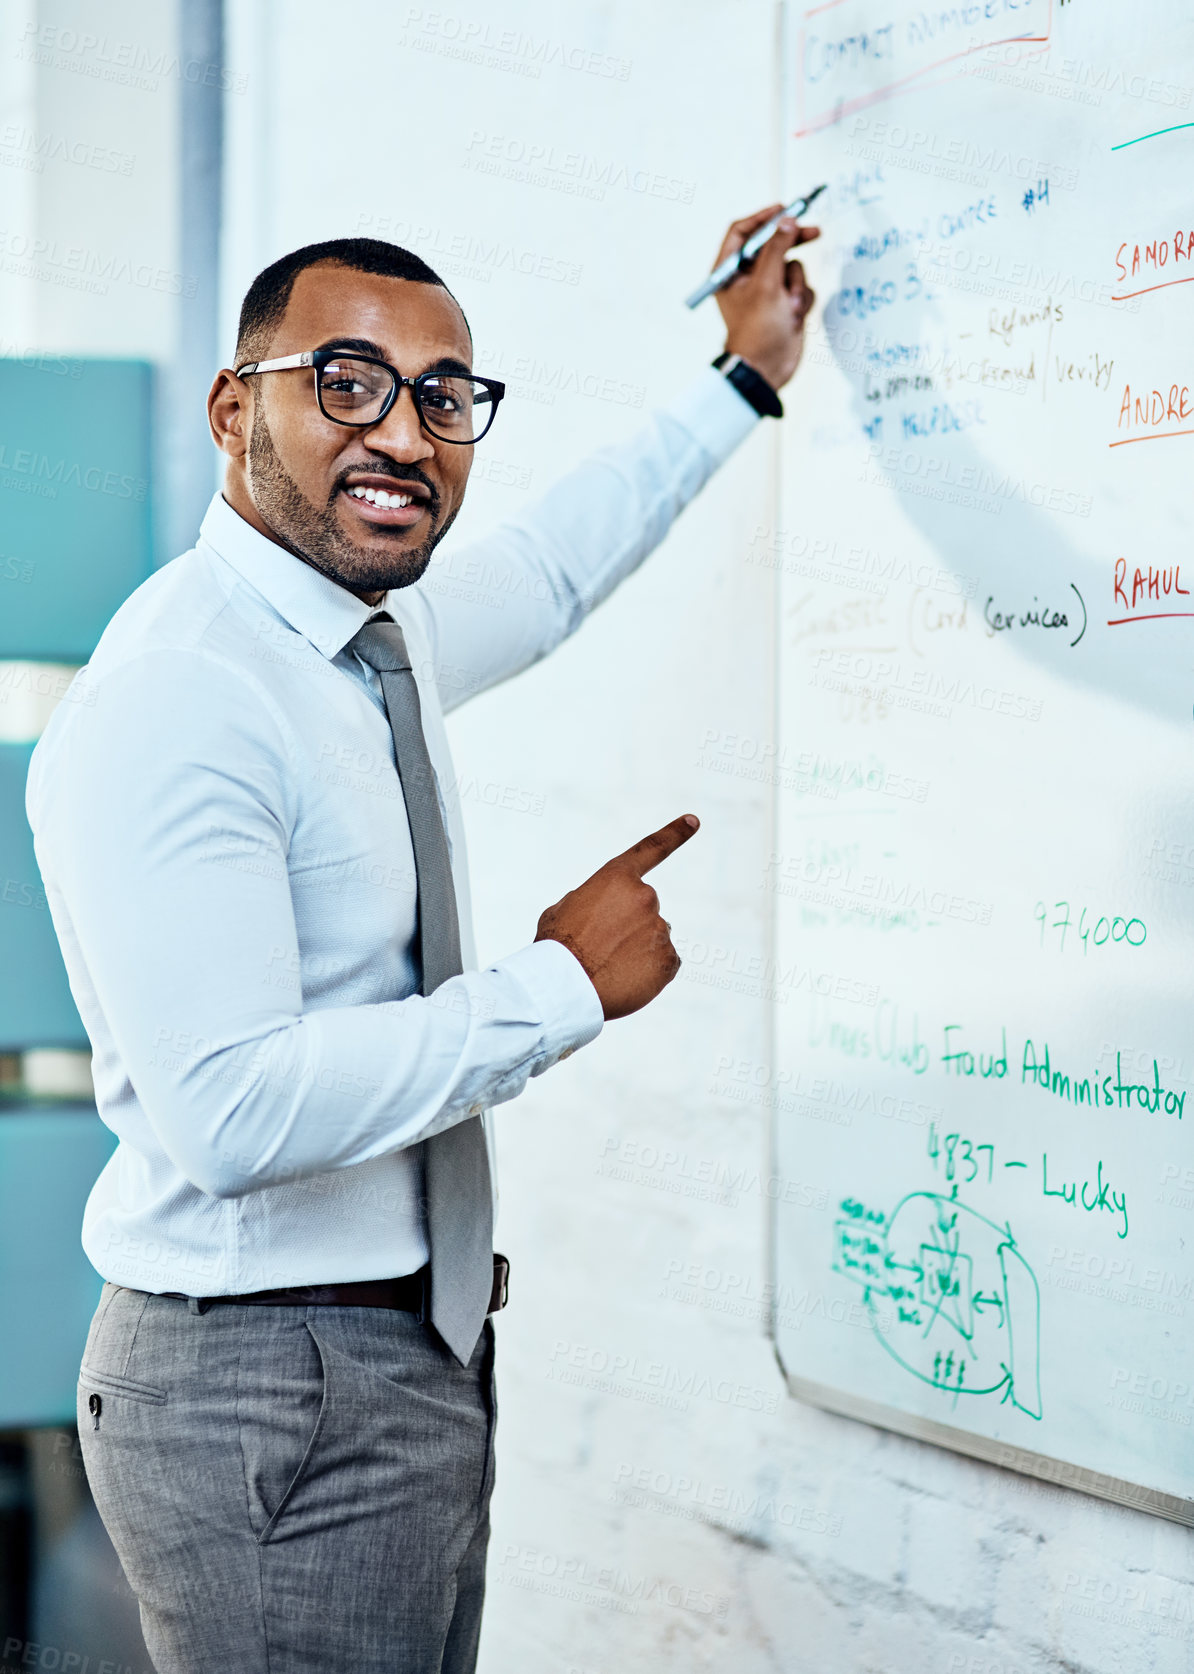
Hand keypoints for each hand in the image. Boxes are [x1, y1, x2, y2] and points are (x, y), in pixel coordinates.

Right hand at [534, 815, 699, 1020]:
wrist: (565, 987)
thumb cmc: (556, 949)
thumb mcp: (562, 911)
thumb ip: (590, 901)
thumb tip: (601, 911)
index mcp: (616, 879)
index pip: (650, 850)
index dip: (674, 833)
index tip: (694, 820)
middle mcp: (645, 898)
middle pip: (643, 910)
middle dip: (628, 925)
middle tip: (601, 947)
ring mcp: (660, 929)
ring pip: (652, 939)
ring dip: (635, 951)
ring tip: (607, 966)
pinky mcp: (670, 960)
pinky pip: (663, 964)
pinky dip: (648, 973)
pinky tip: (624, 979)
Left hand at [712, 204, 818, 390]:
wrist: (767, 369)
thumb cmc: (757, 330)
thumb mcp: (766, 284)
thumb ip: (777, 248)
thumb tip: (787, 221)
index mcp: (728, 272)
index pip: (741, 232)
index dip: (763, 218)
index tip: (784, 209)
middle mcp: (746, 278)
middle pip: (771, 244)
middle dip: (792, 241)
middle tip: (813, 231)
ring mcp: (767, 290)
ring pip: (791, 265)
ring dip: (796, 283)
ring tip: (790, 304)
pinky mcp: (784, 302)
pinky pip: (800, 285)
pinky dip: (802, 297)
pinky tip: (795, 314)